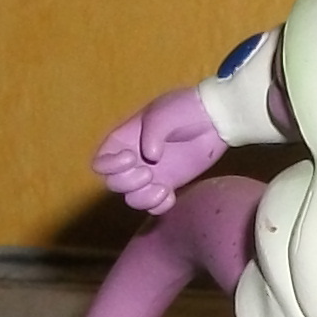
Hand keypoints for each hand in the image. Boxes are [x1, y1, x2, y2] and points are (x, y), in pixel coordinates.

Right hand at [90, 88, 227, 214]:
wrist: (215, 120)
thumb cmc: (185, 109)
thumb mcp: (163, 114)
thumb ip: (152, 133)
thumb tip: (149, 157)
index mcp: (125, 139)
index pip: (101, 161)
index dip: (109, 166)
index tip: (130, 158)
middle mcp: (133, 159)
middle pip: (114, 183)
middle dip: (128, 183)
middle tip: (148, 174)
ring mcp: (150, 174)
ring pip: (132, 198)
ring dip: (143, 199)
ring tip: (163, 190)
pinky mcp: (167, 184)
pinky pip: (153, 206)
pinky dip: (158, 207)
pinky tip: (171, 196)